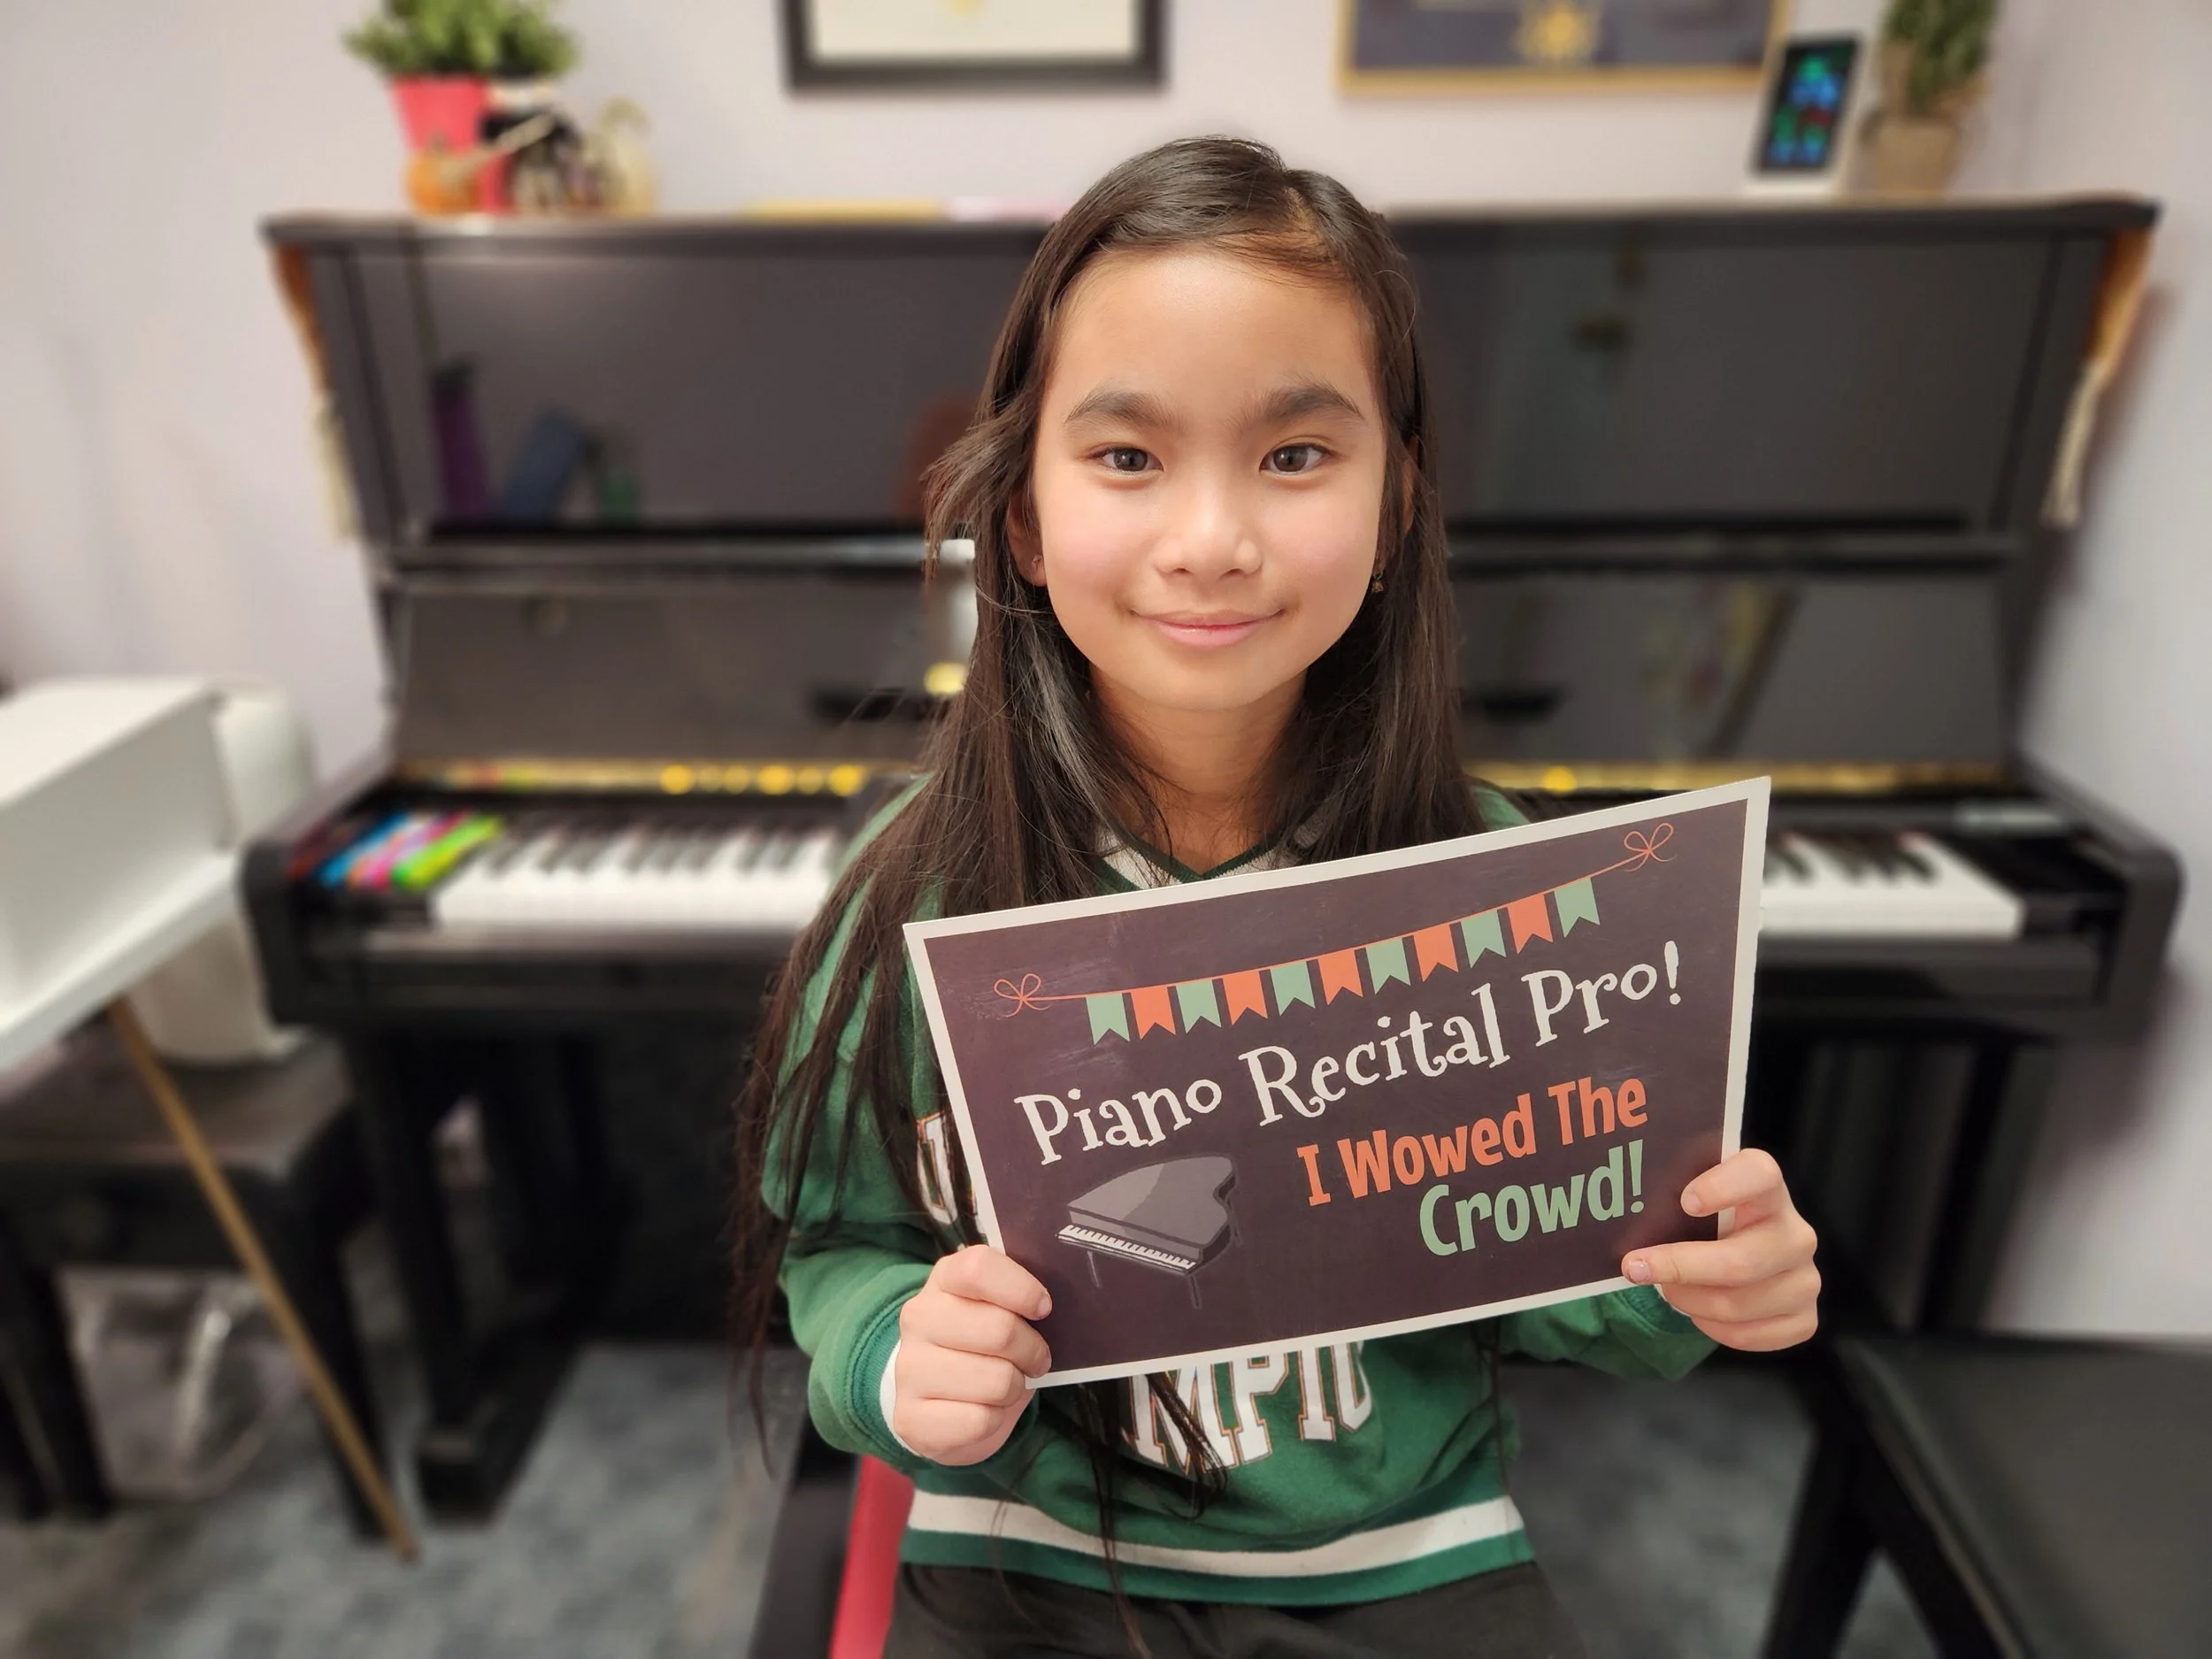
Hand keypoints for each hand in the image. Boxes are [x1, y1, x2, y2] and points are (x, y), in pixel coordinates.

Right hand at [893, 1244, 1053, 1464]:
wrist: (937, 1399)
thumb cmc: (982, 1345)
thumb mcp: (998, 1307)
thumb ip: (1020, 1295)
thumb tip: (1049, 1305)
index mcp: (944, 1280)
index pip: (979, 1268)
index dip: (1021, 1289)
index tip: (1042, 1309)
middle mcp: (919, 1318)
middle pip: (1000, 1330)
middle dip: (1032, 1351)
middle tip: (1034, 1359)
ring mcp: (910, 1369)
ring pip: (997, 1381)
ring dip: (1014, 1388)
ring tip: (1004, 1385)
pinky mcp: (912, 1418)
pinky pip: (980, 1421)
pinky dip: (995, 1420)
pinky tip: (981, 1411)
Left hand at [1622, 1148, 1818, 1350]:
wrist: (1738, 1251)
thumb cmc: (1705, 1221)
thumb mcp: (1688, 1197)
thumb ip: (1666, 1190)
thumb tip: (1613, 1195)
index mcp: (1766, 1188)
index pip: (1759, 1173)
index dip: (1725, 1186)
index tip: (1685, 1202)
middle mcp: (1794, 1232)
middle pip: (1742, 1261)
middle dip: (1681, 1268)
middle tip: (1637, 1267)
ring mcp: (1804, 1277)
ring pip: (1741, 1303)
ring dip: (1691, 1301)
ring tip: (1669, 1290)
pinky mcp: (1804, 1317)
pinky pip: (1754, 1334)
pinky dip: (1716, 1329)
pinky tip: (1700, 1314)